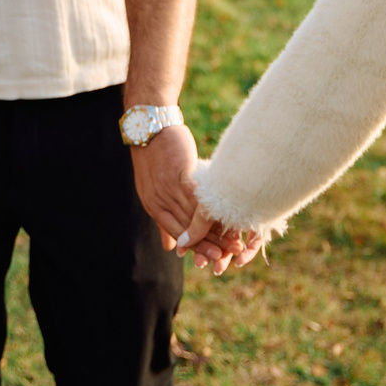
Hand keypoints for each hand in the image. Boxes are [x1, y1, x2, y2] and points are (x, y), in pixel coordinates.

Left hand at [131, 125, 264, 276]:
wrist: (150, 126)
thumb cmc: (155, 157)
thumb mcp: (152, 191)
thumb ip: (164, 220)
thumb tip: (172, 248)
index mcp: (153, 207)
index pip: (179, 234)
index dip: (199, 248)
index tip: (217, 259)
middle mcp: (158, 200)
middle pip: (189, 229)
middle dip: (211, 244)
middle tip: (231, 255)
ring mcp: (168, 187)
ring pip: (196, 215)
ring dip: (217, 230)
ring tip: (236, 239)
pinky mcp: (180, 172)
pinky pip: (199, 195)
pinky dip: (214, 208)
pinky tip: (230, 215)